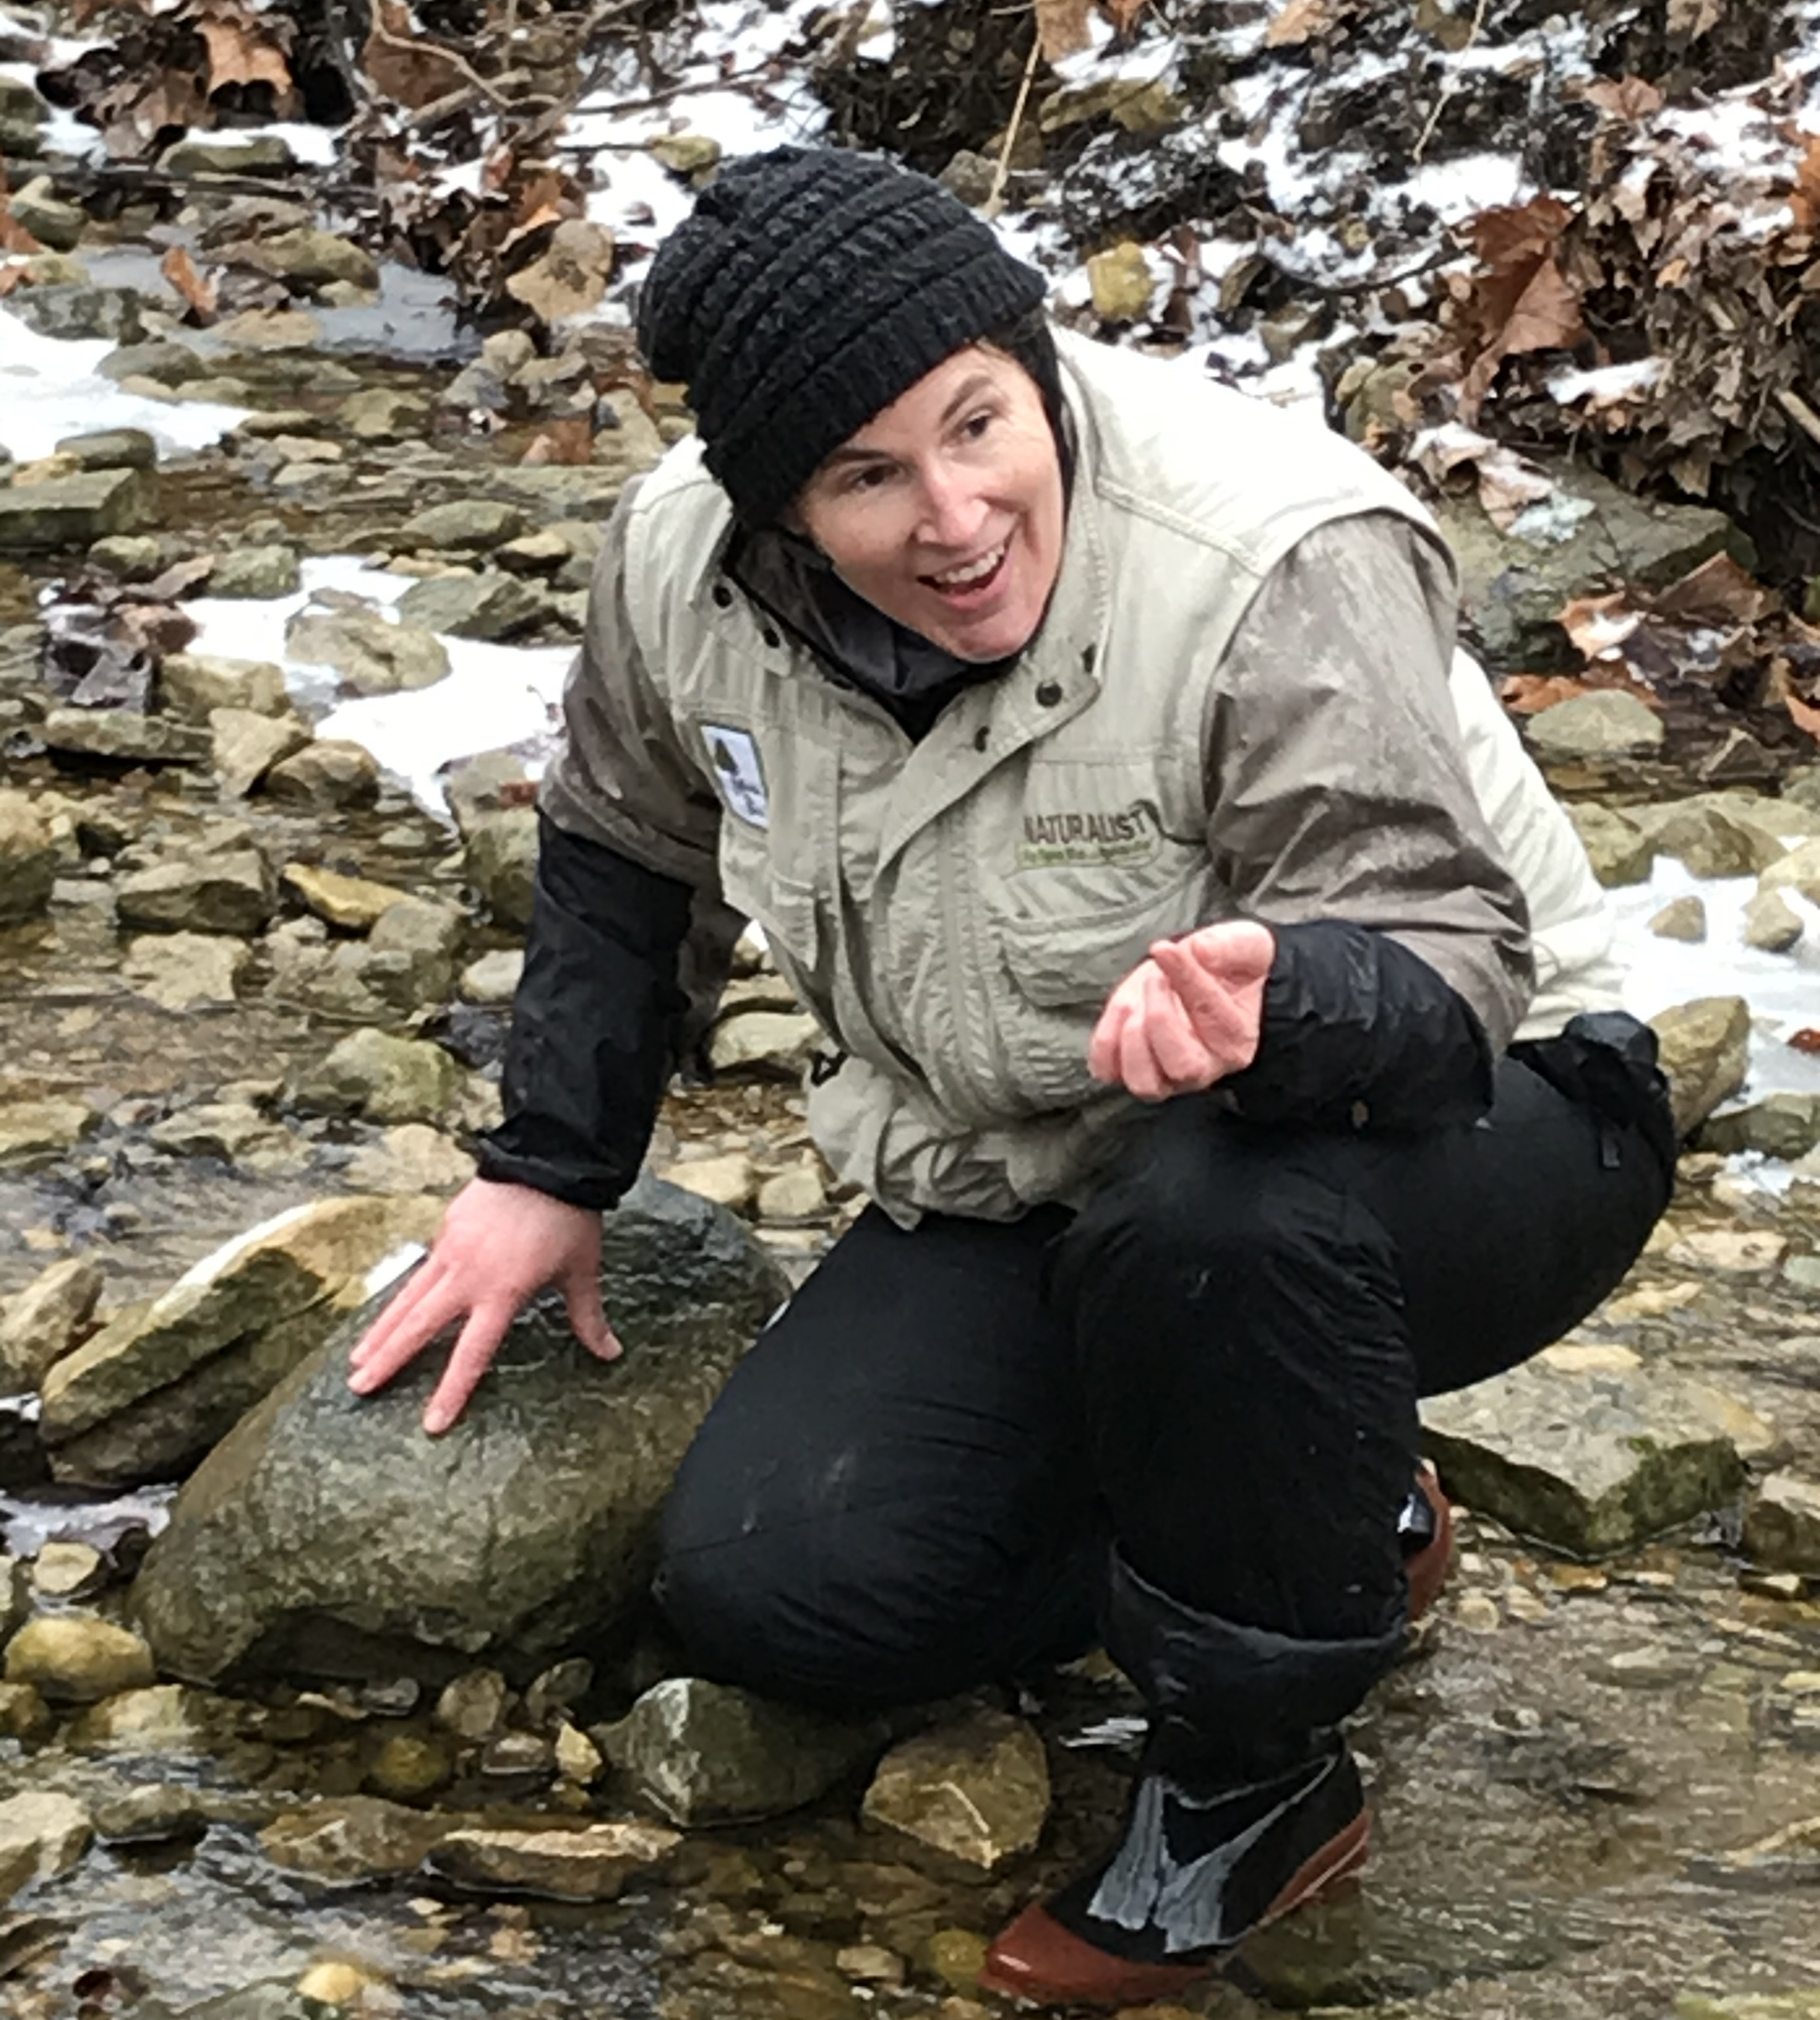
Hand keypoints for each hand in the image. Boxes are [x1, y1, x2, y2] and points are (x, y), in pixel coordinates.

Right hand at [346, 1177, 618, 1434]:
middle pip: (420, 1326)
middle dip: (388, 1359)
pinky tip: (388, 1313)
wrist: (548, 1159)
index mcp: (503, 1293)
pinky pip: (420, 1271)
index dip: (451, 1390)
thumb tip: (611, 1353)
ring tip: (356, 1359)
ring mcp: (451, 1250)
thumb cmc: (569, 1219)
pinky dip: (401, 1295)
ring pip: (408, 1298)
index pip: (472, 1353)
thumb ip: (588, 1316)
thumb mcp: (583, 1270)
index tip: (431, 1423)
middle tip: (359, 1388)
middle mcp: (469, 1276)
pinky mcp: (446, 1229)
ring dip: (382, 1330)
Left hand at [1088, 920, 1275, 1101]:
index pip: (1211, 1017)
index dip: (1186, 979)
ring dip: (1131, 1037)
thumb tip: (1202, 950)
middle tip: (1155, 979)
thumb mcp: (1245, 943)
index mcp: (1236, 1038)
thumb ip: (1231, 945)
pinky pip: (1108, 1071)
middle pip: (1183, 1067)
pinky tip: (1121, 1009)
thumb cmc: (1228, 966)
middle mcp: (1205, 1068)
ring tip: (1135, 1001)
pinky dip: (1105, 1042)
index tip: (1165, 949)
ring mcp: (1166, 1076)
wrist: (1204, 977)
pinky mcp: (1130, 1068)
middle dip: (1160, 1017)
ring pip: (1145, 1083)